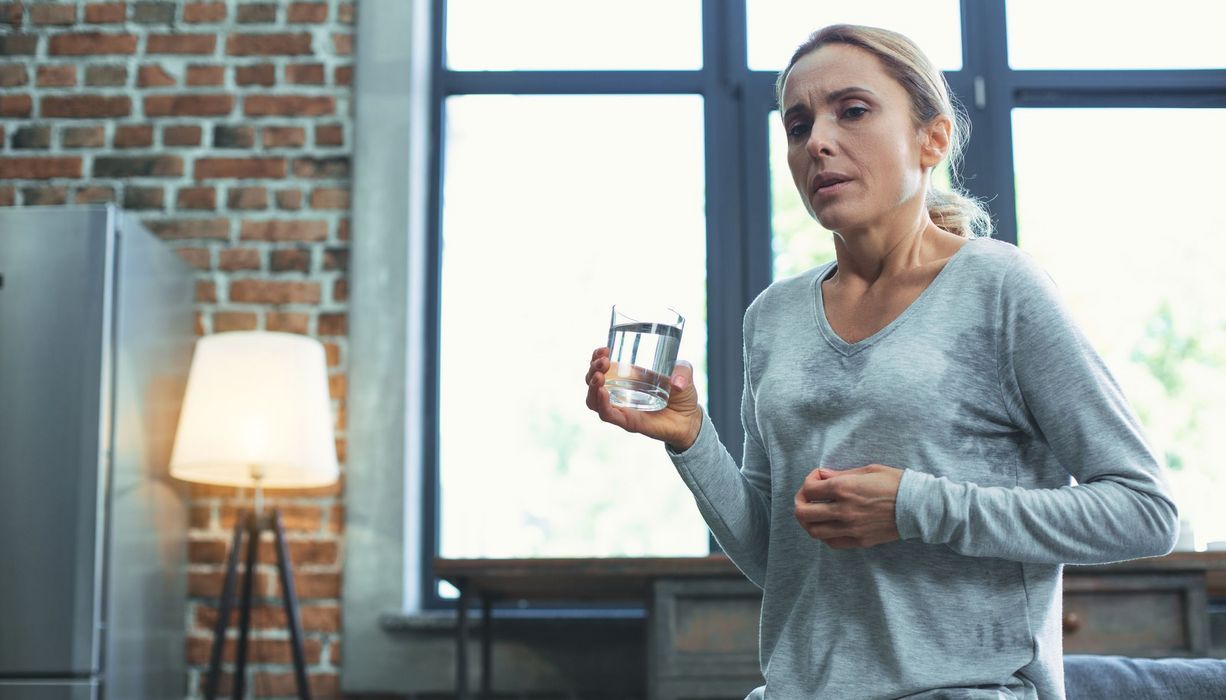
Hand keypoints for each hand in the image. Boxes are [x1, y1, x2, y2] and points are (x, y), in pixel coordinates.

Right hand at [584, 346, 702, 450]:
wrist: (689, 419)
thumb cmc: (682, 394)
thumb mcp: (684, 374)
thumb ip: (683, 372)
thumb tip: (677, 382)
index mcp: (626, 377)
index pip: (601, 366)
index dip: (596, 358)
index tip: (603, 349)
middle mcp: (619, 392)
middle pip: (592, 381)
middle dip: (592, 368)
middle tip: (603, 361)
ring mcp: (622, 407)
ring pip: (593, 400)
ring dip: (591, 387)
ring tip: (599, 376)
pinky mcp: (628, 422)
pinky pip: (608, 415)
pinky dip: (602, 404)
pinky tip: (603, 393)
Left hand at [793, 464, 903, 548]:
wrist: (919, 506)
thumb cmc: (896, 483)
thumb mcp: (868, 470)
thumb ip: (841, 474)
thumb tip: (822, 476)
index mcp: (844, 488)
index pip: (808, 489)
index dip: (808, 482)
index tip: (818, 479)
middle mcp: (843, 510)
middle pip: (803, 513)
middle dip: (800, 503)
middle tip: (807, 497)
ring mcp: (851, 528)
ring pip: (813, 531)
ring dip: (808, 521)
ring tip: (814, 513)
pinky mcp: (860, 541)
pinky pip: (831, 542)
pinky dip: (824, 535)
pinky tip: (829, 526)